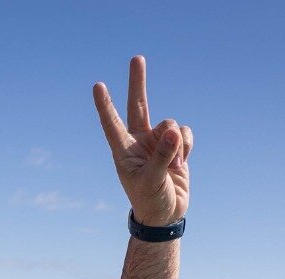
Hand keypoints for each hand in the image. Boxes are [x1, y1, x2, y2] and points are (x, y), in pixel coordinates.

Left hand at [94, 57, 192, 226]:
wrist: (165, 214)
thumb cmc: (150, 201)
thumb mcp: (153, 181)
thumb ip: (162, 156)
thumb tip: (174, 132)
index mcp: (124, 151)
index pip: (112, 124)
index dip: (105, 105)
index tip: (97, 86)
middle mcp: (139, 142)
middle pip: (139, 105)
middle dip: (138, 83)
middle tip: (136, 58)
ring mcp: (156, 142)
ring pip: (170, 124)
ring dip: (176, 143)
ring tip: (172, 165)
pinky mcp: (174, 146)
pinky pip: (184, 133)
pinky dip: (186, 145)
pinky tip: (180, 162)